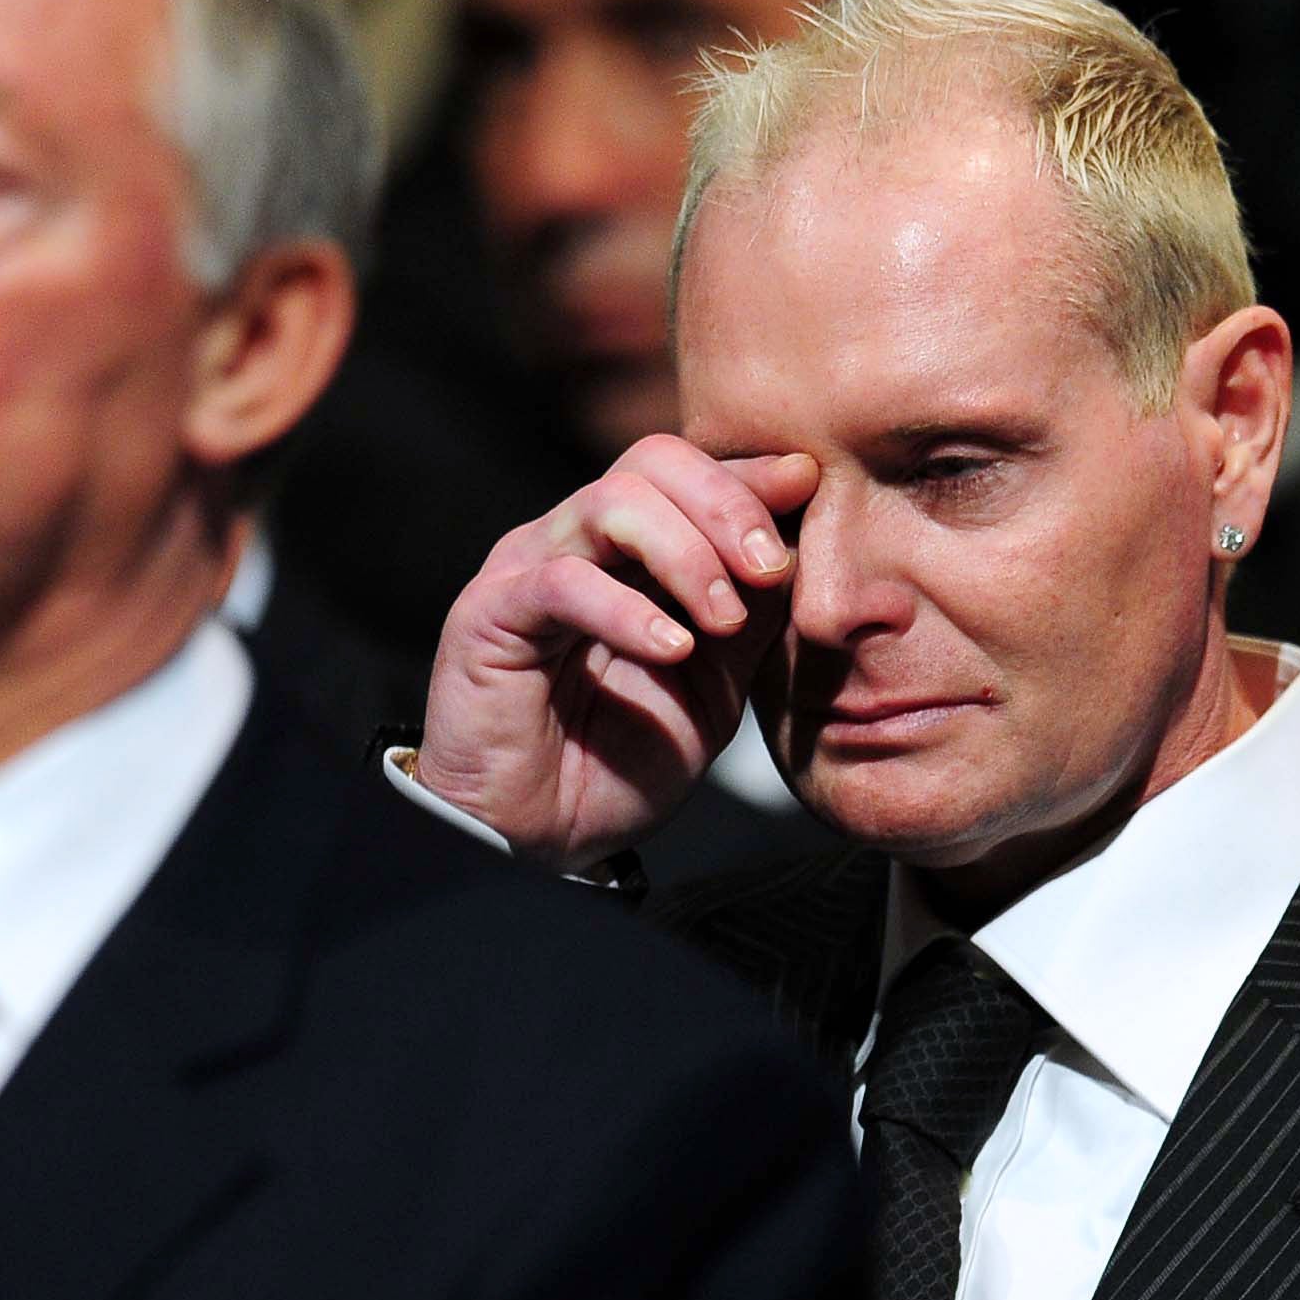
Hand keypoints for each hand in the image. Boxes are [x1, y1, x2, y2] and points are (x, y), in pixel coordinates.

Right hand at [412, 438, 816, 867]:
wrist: (542, 835)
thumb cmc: (621, 759)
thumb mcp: (715, 685)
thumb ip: (751, 615)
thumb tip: (798, 546)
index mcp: (628, 547)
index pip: (688, 472)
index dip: (750, 473)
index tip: (810, 486)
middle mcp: (576, 541)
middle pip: (652, 463)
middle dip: (727, 505)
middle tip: (770, 570)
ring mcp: (528, 568)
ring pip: (611, 504)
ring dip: (687, 554)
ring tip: (723, 618)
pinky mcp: (490, 614)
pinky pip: (564, 583)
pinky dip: (628, 611)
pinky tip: (673, 649)